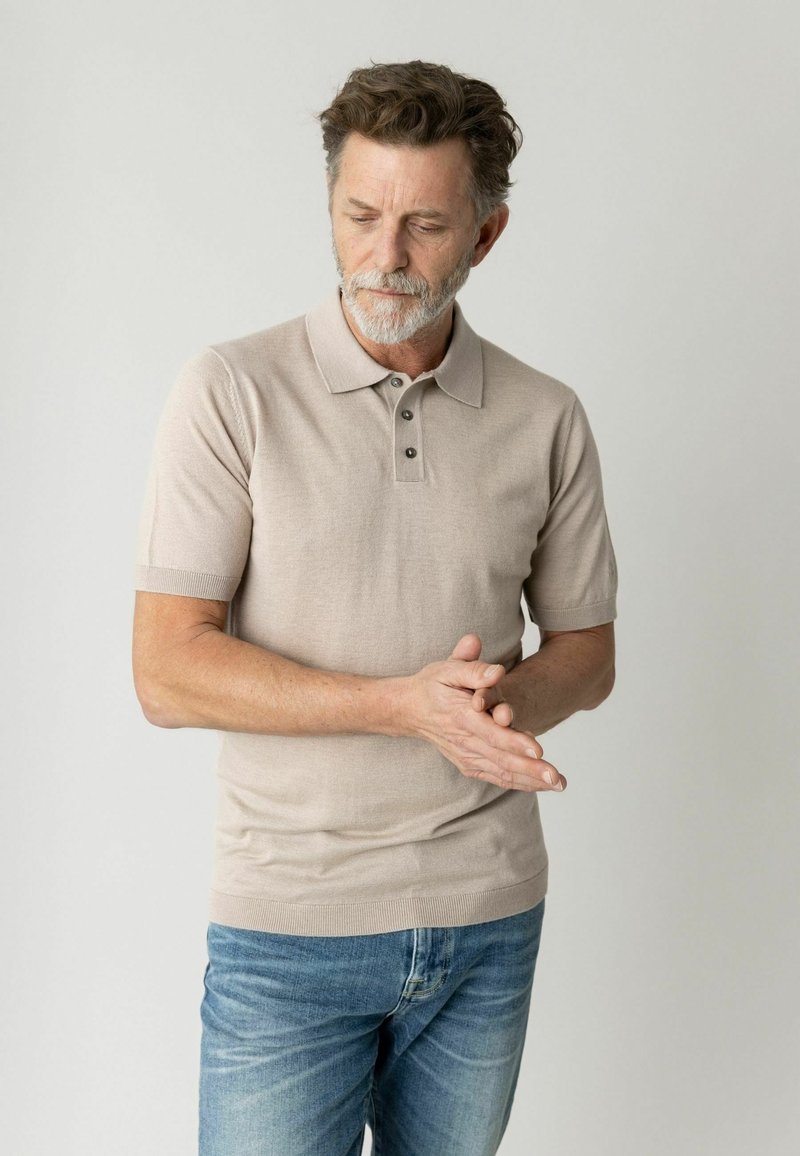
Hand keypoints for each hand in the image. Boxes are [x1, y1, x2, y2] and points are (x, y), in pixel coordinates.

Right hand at [399, 633, 565, 792]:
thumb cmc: (432, 685)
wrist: (409, 709)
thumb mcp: (448, 668)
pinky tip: (541, 786)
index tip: (538, 749)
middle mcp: (464, 740)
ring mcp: (466, 756)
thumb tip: (497, 671)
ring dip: (530, 780)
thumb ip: (473, 668)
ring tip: (558, 784)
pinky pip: (496, 778)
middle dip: (530, 770)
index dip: (514, 741)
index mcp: (461, 715)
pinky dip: (518, 784)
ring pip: (501, 772)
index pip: (490, 732)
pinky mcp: (468, 764)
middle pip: (500, 758)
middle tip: (557, 777)